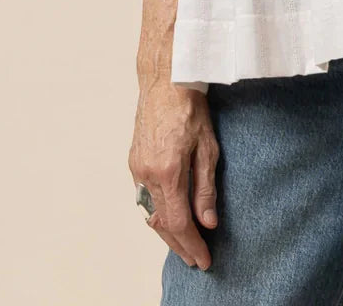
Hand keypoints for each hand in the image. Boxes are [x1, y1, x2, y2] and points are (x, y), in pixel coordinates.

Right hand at [128, 81, 219, 269]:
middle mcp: (147, 175)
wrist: (165, 81)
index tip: (204, 260)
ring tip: (185, 245)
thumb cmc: (190, 109)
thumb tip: (208, 221)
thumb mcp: (208, 148)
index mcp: (168, 172)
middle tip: (196, 260)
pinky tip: (169, 217)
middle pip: (162, 223)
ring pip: (150, 212)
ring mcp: (137, 169)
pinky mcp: (133, 162)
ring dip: (167, 232)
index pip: (179, 222)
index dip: (192, 245)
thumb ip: (206, 188)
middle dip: (180, 245)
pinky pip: (144, 197)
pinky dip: (157, 212)